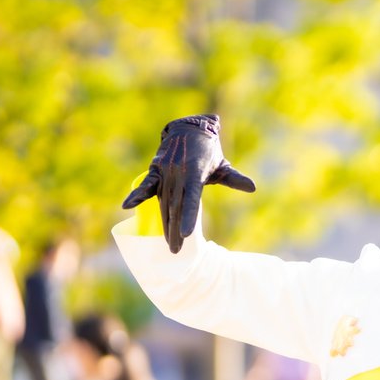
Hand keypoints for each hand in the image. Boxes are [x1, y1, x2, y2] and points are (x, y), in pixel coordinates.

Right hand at [122, 114, 255, 252]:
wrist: (189, 128)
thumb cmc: (209, 151)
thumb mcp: (222, 165)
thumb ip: (234, 178)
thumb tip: (252, 187)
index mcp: (195, 173)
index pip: (192, 199)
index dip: (188, 217)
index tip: (186, 234)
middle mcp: (178, 173)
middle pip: (176, 206)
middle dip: (175, 230)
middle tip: (176, 251)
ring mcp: (166, 171)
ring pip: (163, 201)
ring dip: (164, 222)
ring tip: (167, 243)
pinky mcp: (155, 169)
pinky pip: (147, 184)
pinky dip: (137, 195)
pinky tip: (127, 206)